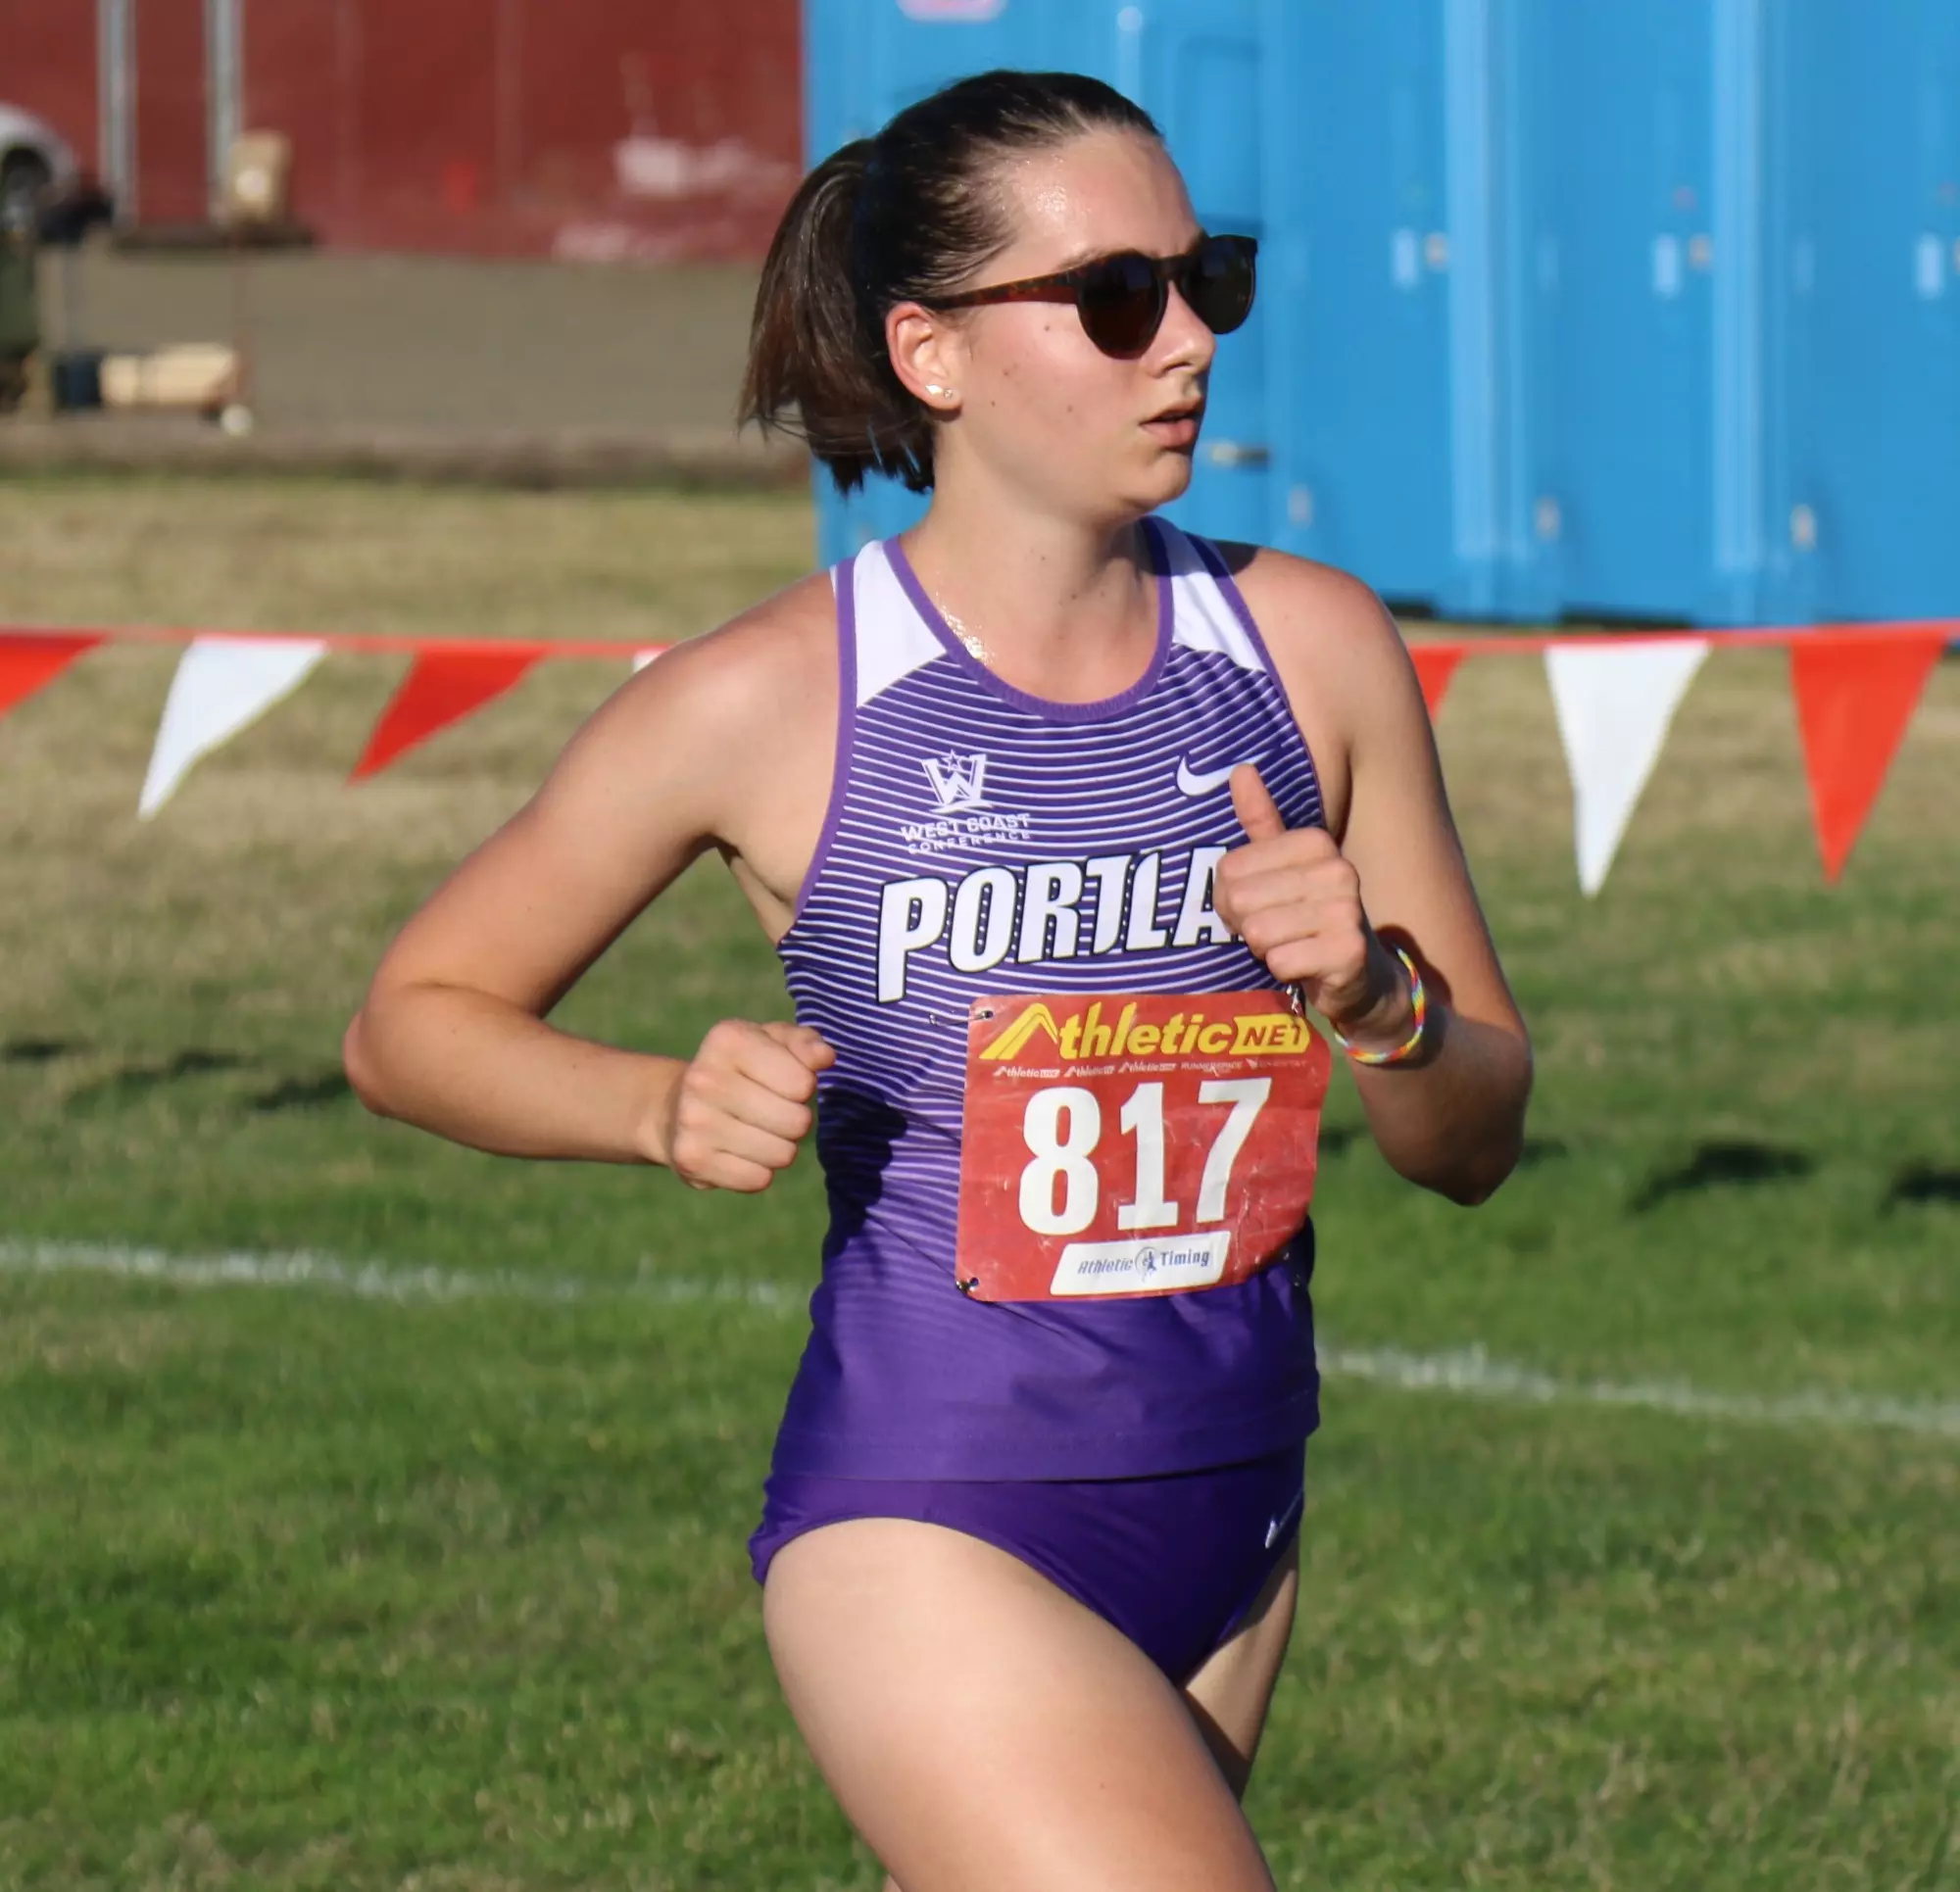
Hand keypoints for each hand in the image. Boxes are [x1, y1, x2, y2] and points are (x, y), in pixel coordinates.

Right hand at [657, 1020, 835, 1190]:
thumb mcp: (772, 1042)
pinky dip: (758, 1171)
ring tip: (758, 1132)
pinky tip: (739, 1153)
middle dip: (795, 1121)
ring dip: (780, 1148)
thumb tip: (825, 1057)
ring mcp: (694, 1120)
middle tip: (774, 1112)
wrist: (674, 1107)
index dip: (803, 1086)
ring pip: (781, 1155)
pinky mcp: (691, 1159)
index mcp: (729, 1040)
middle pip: (796, 1122)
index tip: (782, 1083)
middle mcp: (704, 1077)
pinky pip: (757, 1179)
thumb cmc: (741, 1070)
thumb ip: (804, 1043)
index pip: (803, 1082)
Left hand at [1214, 765, 1412, 1051]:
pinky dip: (1284, 972)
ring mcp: (1347, 911)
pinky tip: (1307, 968)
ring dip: (1266, 950)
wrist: (1364, 978)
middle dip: (1246, 925)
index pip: (1229, 869)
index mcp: (1316, 843)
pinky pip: (1281, 962)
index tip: (1260, 906)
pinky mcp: (1349, 952)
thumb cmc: (1311, 919)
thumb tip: (1240, 768)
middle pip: (1241, 900)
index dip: (1232, 898)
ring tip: (1292, 947)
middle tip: (1274, 933)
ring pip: (1259, 932)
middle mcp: (1337, 870)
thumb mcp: (1285, 869)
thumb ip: (1261, 823)